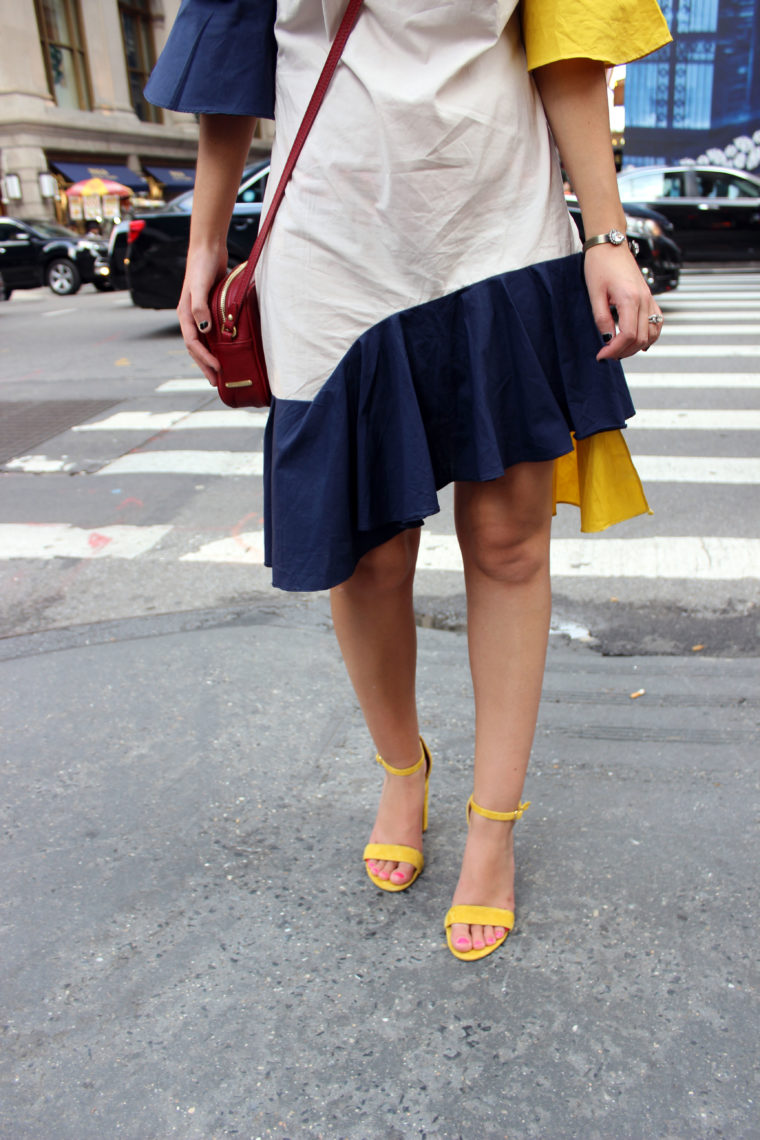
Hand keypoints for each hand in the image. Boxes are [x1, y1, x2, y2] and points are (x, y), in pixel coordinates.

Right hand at [177, 244, 228, 384]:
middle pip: (196, 348)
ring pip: (203, 342)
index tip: (218, 369)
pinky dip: (217, 344)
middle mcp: (191, 317)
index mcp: (185, 314)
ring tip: (221, 372)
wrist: (208, 248)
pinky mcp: (210, 309)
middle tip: (217, 382)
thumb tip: (204, 330)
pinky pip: (212, 332)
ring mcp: (200, 314)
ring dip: (210, 357)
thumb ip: (200, 306)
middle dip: (205, 366)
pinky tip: (227, 350)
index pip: (193, 344)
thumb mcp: (200, 286)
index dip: (204, 359)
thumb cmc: (202, 265)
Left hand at [584, 244, 663, 360]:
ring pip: (652, 333)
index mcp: (630, 299)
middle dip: (623, 351)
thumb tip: (607, 339)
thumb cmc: (599, 265)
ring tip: (619, 350)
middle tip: (606, 354)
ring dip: (636, 346)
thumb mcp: (595, 294)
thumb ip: (601, 318)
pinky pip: (657, 322)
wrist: (610, 245)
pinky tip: (638, 342)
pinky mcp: (649, 297)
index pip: (628, 335)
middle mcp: (644, 300)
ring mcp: (649, 298)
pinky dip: (650, 336)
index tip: (601, 355)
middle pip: (641, 338)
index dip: (614, 350)